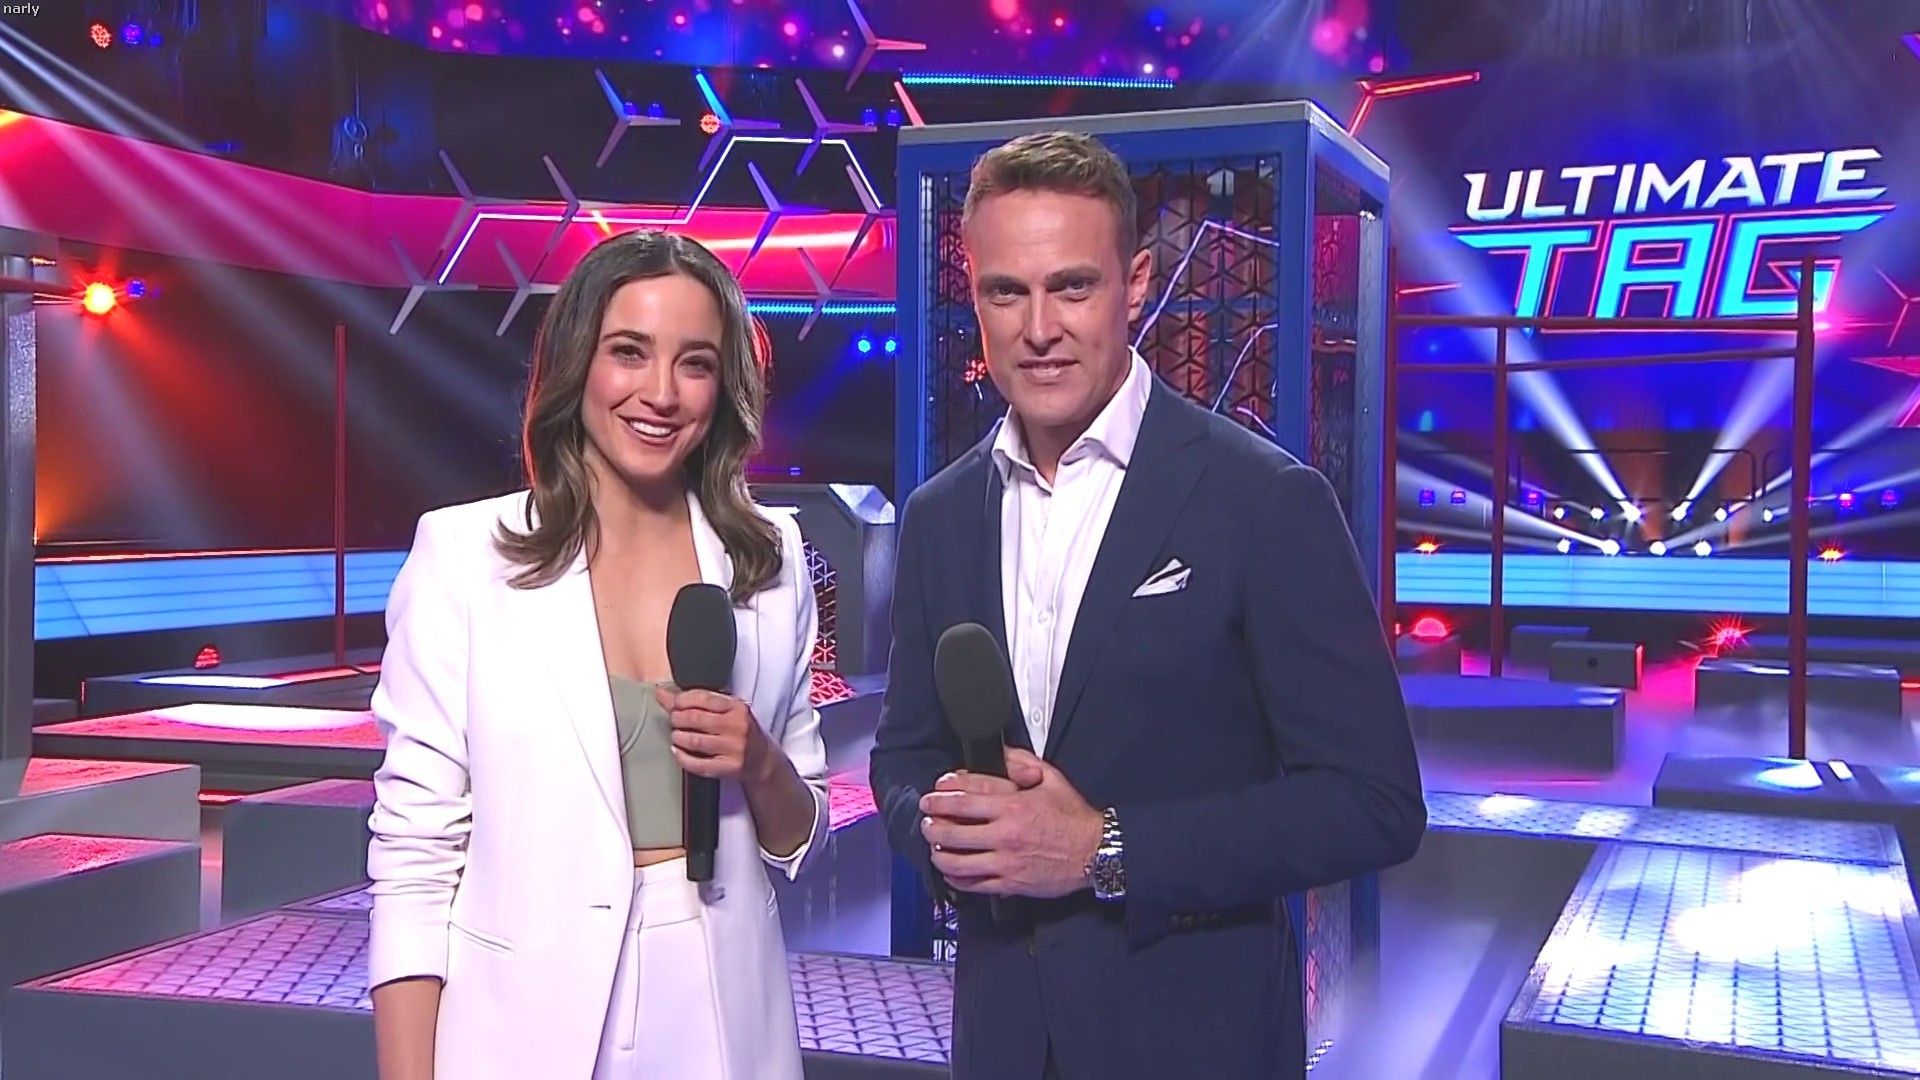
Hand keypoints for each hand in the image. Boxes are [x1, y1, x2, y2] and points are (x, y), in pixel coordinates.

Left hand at [658, 686, 771, 782]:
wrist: (763, 759)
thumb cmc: (741, 730)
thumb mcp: (726, 710)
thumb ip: (696, 701)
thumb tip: (662, 693)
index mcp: (737, 708)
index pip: (702, 698)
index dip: (681, 700)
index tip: (672, 703)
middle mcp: (737, 726)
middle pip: (695, 718)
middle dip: (677, 718)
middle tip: (674, 720)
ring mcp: (733, 748)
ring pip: (694, 741)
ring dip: (678, 737)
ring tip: (676, 735)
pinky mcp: (728, 767)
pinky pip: (698, 764)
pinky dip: (682, 757)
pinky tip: (678, 751)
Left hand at [917, 749, 1102, 899]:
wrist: (1095, 852)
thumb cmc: (1074, 818)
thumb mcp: (1051, 779)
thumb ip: (1021, 762)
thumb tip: (999, 752)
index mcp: (1012, 807)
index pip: (963, 801)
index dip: (940, 798)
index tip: (931, 797)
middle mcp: (1004, 835)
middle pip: (952, 832)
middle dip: (932, 826)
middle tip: (927, 821)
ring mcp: (1005, 861)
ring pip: (957, 861)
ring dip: (939, 853)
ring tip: (935, 846)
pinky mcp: (1010, 883)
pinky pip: (973, 884)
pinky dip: (956, 878)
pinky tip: (951, 871)